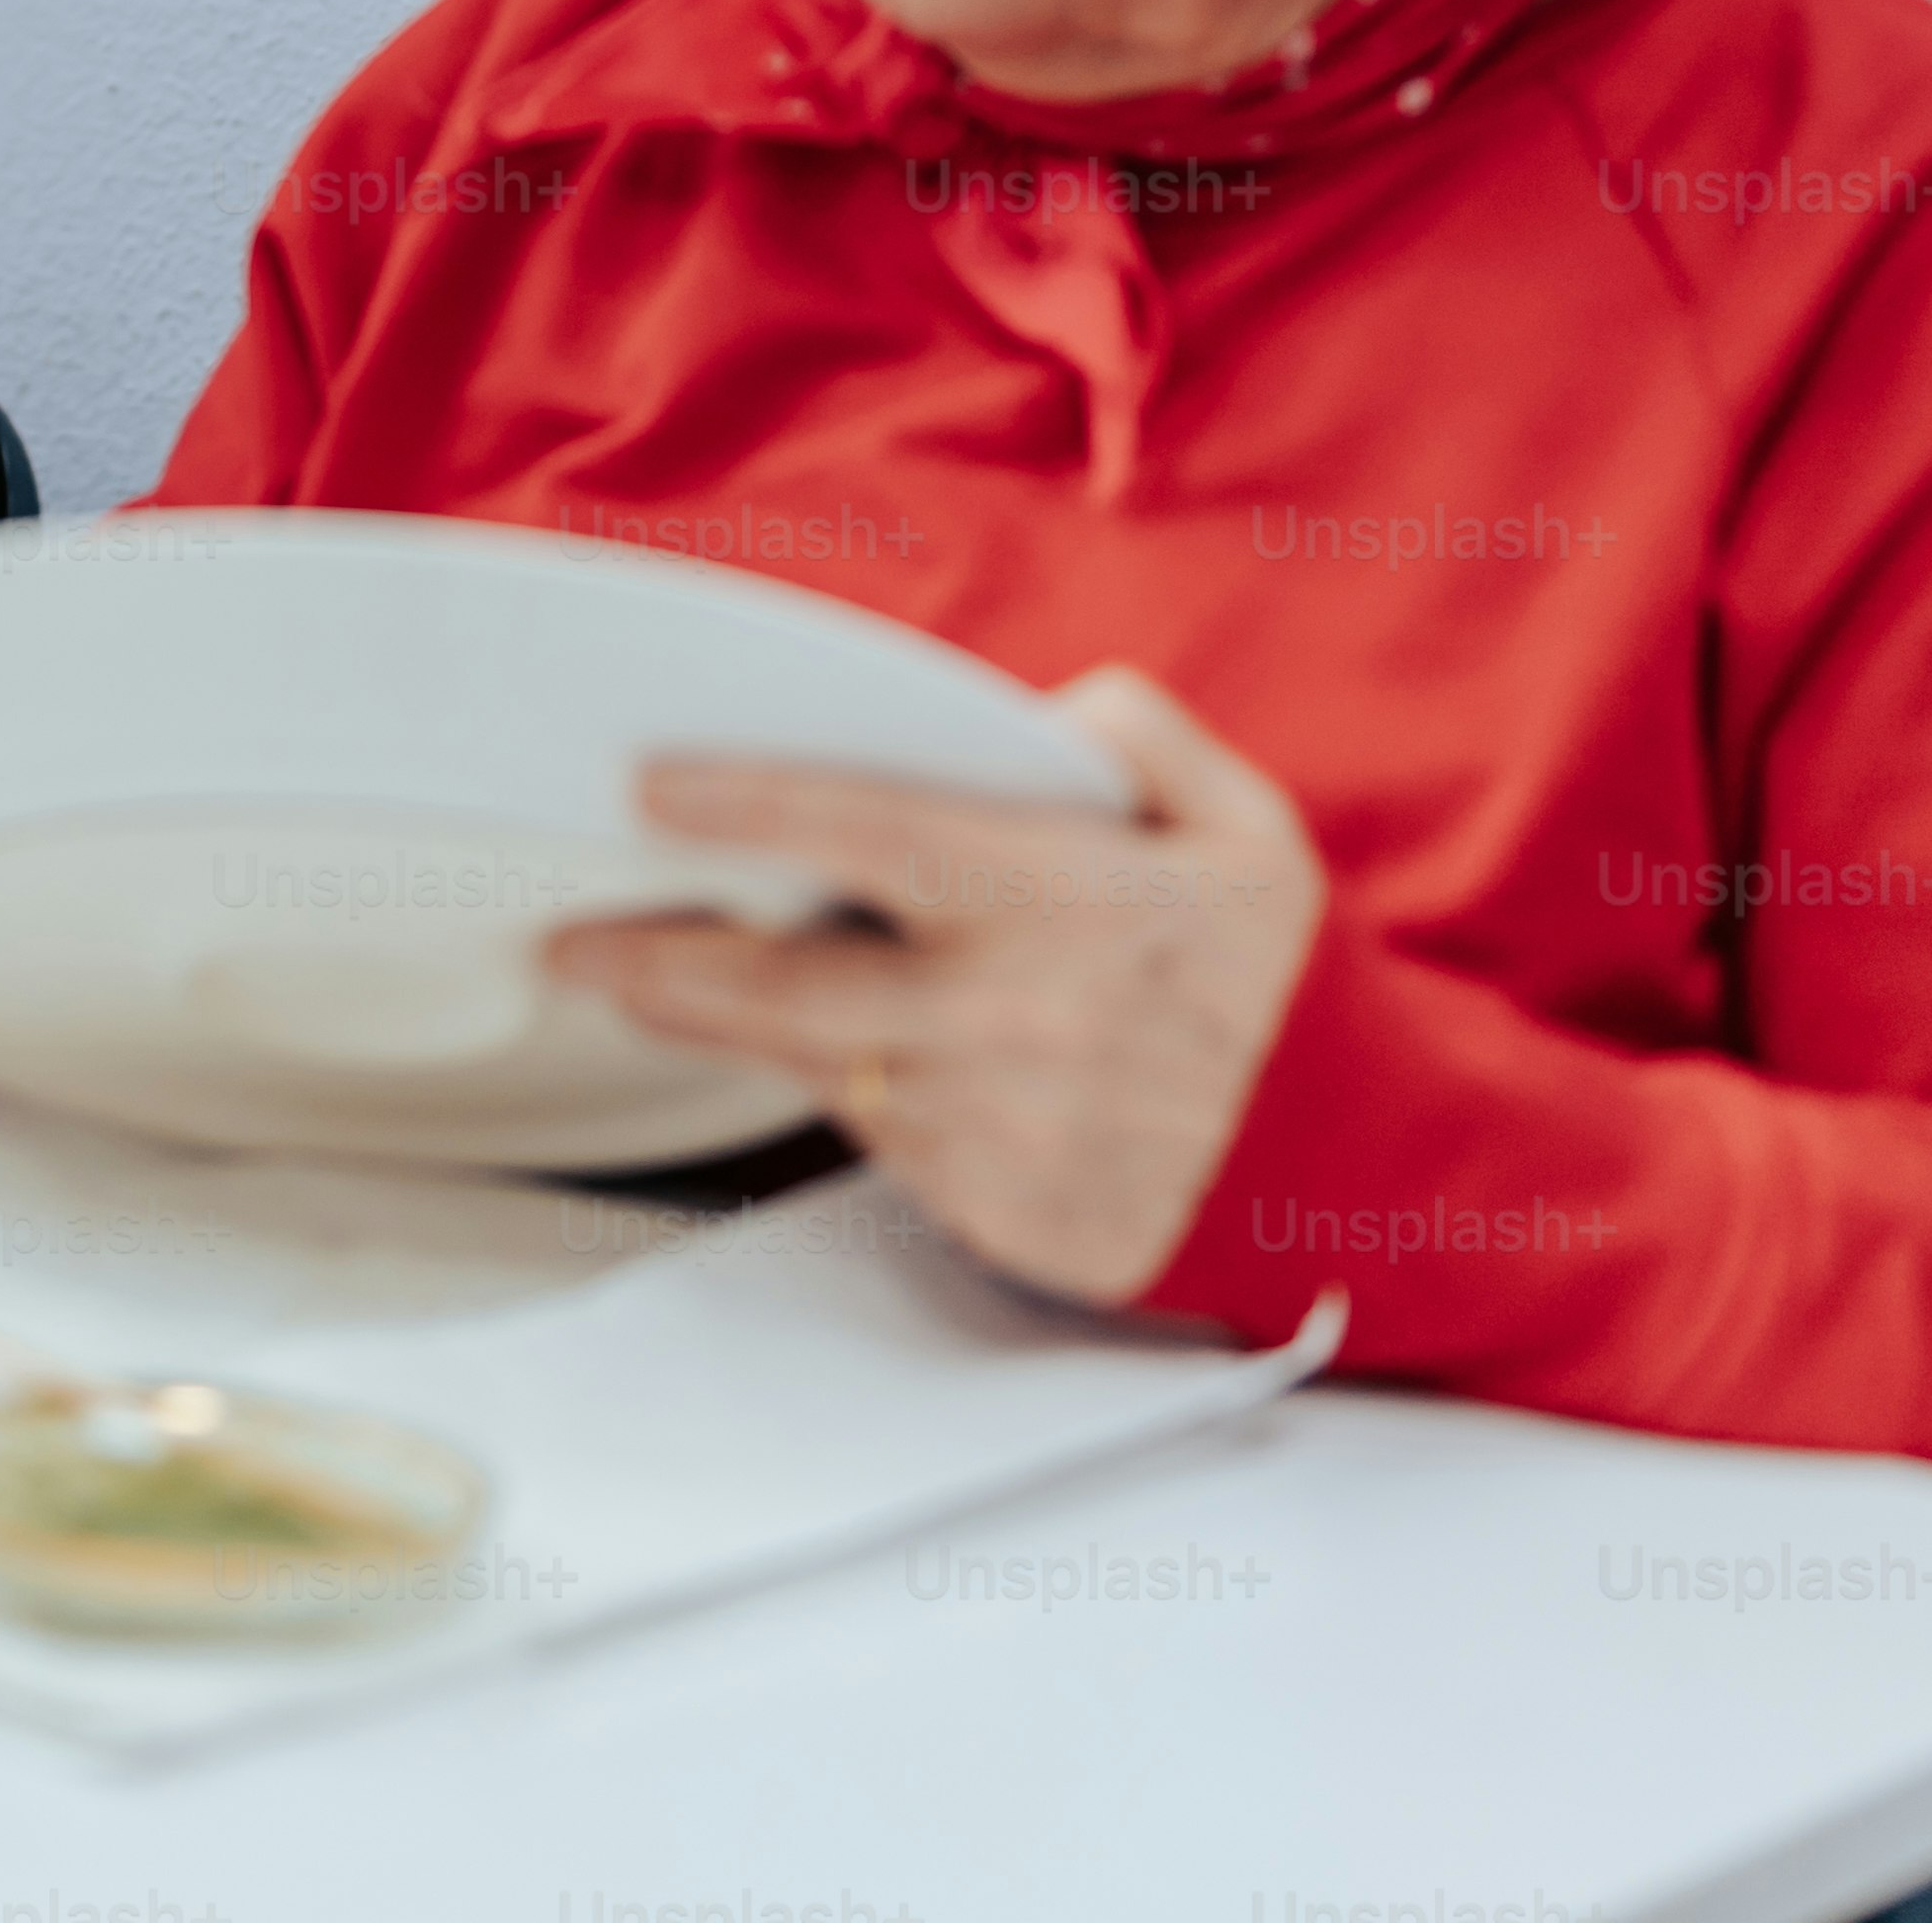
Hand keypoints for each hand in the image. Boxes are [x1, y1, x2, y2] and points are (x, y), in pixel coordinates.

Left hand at [535, 668, 1325, 1309]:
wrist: (1358, 1166)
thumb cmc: (1280, 980)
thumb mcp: (1243, 825)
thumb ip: (1133, 734)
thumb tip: (1031, 713)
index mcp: (1063, 904)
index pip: (871, 836)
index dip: (747, 809)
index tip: (646, 789)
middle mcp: (1015, 1023)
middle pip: (784, 992)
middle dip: (658, 962)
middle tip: (573, 939)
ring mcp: (1000, 1134)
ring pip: (817, 1071)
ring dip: (734, 1030)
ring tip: (657, 982)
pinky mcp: (997, 1219)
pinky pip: (883, 1144)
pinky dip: (849, 1094)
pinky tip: (836, 1057)